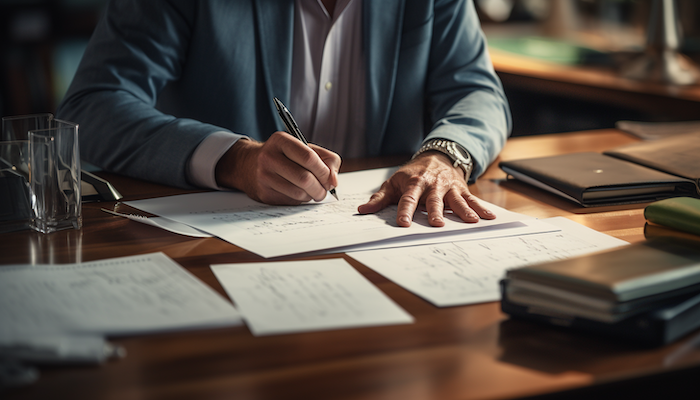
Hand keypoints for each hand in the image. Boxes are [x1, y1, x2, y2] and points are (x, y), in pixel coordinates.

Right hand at [215, 132, 340, 203]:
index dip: (324, 171)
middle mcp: (269, 157)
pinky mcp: (263, 193)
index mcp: (281, 141)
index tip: (329, 178)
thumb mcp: (304, 148)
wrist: (249, 165)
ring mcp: (264, 176)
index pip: (309, 158)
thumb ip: (326, 160)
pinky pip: (291, 201)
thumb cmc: (284, 156)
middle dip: (321, 188)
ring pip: (299, 193)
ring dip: (312, 195)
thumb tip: (333, 181)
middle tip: (324, 190)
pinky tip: (299, 193)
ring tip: (313, 191)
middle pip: (304, 178)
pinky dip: (301, 200)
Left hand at [357, 152, 494, 226]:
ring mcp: (448, 187)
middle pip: (433, 201)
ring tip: (471, 222)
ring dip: (463, 211)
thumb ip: (379, 198)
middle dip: (435, 212)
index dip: (405, 211)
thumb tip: (362, 211)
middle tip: (437, 224)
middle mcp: (432, 185)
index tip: (403, 224)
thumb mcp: (393, 183)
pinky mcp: (461, 190)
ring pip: (456, 200)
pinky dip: (481, 208)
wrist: (437, 156)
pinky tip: (488, 217)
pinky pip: (471, 200)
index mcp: (414, 184)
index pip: (408, 199)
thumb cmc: (413, 174)